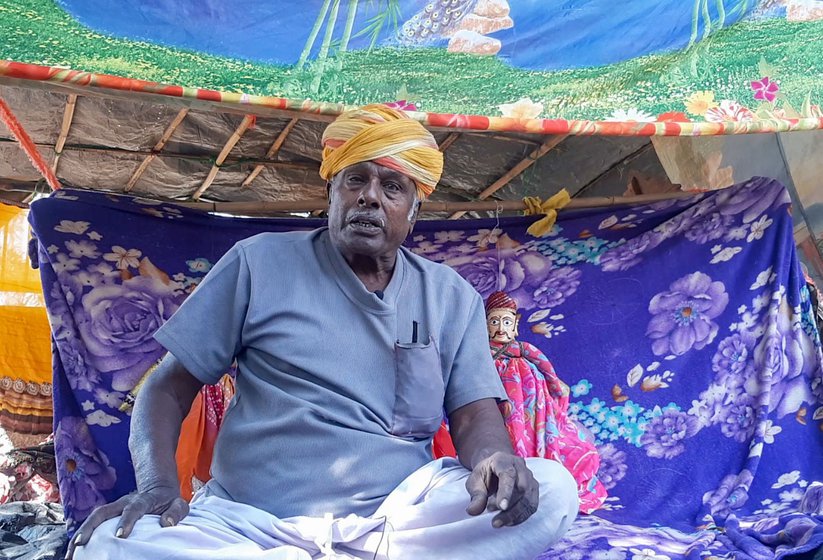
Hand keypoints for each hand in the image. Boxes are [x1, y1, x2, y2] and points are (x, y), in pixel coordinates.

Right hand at [65, 485, 187, 559]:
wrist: (158, 490)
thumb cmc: (168, 502)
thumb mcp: (178, 504)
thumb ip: (175, 512)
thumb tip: (166, 523)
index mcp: (142, 500)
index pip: (134, 509)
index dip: (127, 520)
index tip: (121, 535)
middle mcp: (123, 502)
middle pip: (103, 511)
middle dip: (90, 527)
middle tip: (80, 544)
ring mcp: (113, 508)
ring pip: (93, 518)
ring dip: (80, 533)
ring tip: (70, 553)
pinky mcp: (107, 515)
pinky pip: (91, 524)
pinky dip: (80, 537)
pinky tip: (72, 553)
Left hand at [465, 452, 538, 527]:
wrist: (495, 468)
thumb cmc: (485, 474)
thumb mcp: (474, 481)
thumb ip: (475, 495)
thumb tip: (473, 511)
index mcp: (503, 460)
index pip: (508, 475)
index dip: (506, 491)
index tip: (502, 507)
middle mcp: (520, 466)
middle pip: (522, 488)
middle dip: (509, 506)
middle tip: (492, 514)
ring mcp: (529, 477)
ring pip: (528, 498)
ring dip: (514, 514)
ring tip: (497, 522)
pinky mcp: (533, 489)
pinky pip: (532, 506)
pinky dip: (521, 516)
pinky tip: (508, 522)